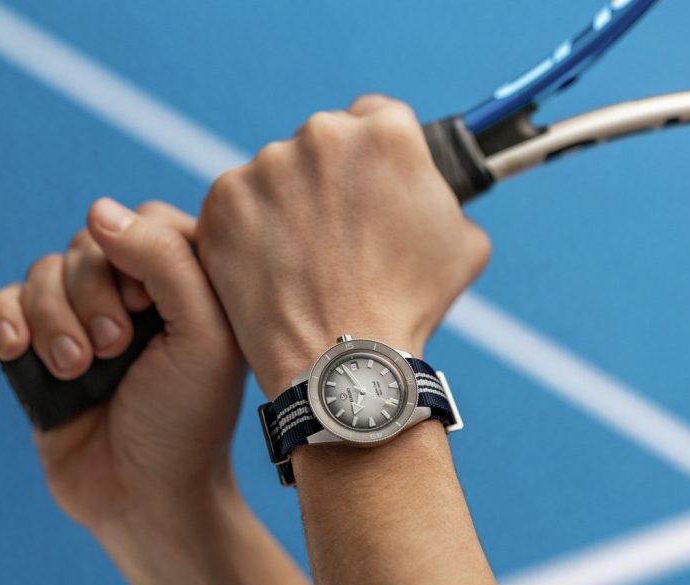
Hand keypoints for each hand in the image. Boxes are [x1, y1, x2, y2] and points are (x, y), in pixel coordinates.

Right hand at [0, 199, 243, 531]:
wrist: (143, 495)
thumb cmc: (187, 417)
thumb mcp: (202, 335)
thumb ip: (165, 261)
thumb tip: (99, 211)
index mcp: (184, 280)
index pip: (146, 219)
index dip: (138, 255)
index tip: (153, 308)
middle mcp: (132, 292)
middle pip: (88, 243)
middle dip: (94, 296)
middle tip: (116, 348)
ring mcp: (81, 318)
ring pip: (42, 272)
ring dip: (56, 321)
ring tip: (79, 370)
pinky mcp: (36, 348)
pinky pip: (1, 304)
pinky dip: (3, 322)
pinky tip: (16, 351)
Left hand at [196, 94, 489, 397]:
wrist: (342, 361)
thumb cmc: (411, 306)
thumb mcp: (465, 241)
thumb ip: (441, 194)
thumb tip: (427, 189)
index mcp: (386, 133)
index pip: (377, 118)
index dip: (375, 159)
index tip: (369, 190)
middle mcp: (323, 134)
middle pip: (324, 142)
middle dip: (331, 179)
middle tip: (338, 235)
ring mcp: (266, 166)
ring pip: (278, 173)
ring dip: (288, 203)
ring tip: (304, 261)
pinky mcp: (223, 201)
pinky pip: (238, 205)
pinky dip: (249, 231)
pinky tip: (271, 267)